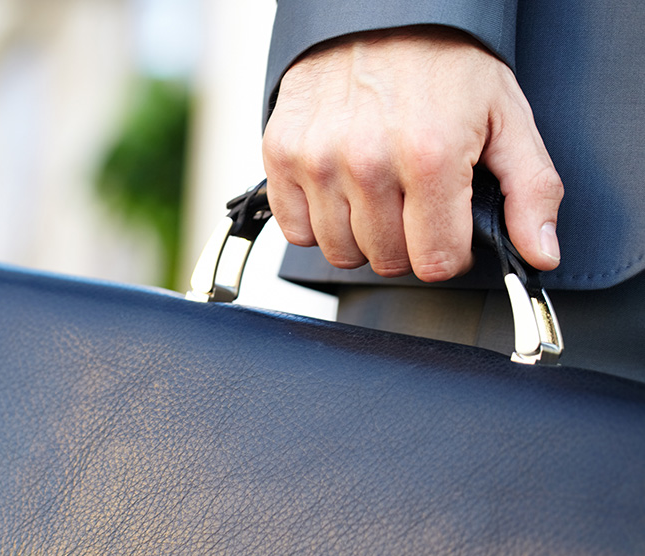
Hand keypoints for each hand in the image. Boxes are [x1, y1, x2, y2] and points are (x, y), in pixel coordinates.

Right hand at [262, 27, 563, 280]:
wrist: (378, 10)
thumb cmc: (443, 60)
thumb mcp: (506, 116)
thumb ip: (531, 190)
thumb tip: (541, 254)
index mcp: (431, 155)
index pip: (436, 262)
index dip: (450, 252)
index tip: (448, 227)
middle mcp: (368, 161)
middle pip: (388, 261)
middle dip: (408, 243)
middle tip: (414, 203)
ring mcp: (318, 159)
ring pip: (341, 253)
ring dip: (362, 236)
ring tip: (378, 196)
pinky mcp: (281, 154)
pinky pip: (298, 232)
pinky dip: (319, 224)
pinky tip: (341, 193)